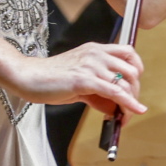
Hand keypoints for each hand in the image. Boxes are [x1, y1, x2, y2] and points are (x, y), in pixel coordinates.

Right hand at [7, 40, 146, 115]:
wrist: (28, 76)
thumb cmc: (50, 78)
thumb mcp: (79, 80)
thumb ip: (97, 90)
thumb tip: (114, 106)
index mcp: (95, 50)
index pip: (128, 52)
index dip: (137, 68)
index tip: (135, 84)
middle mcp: (96, 54)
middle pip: (131, 70)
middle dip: (135, 90)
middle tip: (129, 106)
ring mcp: (91, 66)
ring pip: (125, 82)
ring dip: (131, 101)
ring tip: (125, 116)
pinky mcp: (84, 80)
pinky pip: (114, 92)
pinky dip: (128, 103)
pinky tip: (134, 111)